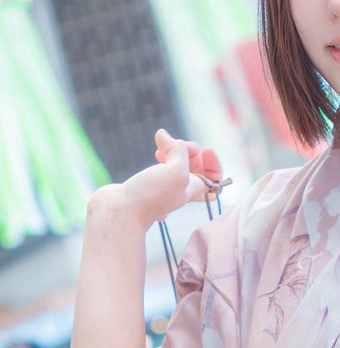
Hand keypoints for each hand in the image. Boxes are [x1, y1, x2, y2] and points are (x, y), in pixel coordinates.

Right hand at [92, 130, 223, 230]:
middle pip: (195, 168)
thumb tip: (164, 135)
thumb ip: (180, 152)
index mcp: (192, 191)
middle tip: (180, 146)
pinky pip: (160, 166)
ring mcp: (161, 187)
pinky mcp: (145, 183)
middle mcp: (179, 190)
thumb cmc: (149, 197)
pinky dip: (161, 154)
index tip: (206, 150)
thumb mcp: (176, 172)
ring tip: (164, 144)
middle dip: (191, 152)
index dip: (214, 164)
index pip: (215, 181)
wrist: (118, 212)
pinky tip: (156, 148)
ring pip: (176, 165)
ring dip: (175, 150)